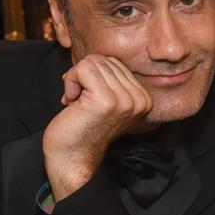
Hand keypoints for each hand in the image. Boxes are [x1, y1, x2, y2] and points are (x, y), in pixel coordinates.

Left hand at [43, 55, 153, 200]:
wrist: (73, 157)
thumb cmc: (83, 128)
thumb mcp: (108, 101)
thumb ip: (112, 81)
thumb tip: (98, 58)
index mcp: (144, 98)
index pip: (116, 62)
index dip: (94, 75)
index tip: (89, 98)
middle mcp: (139, 99)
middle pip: (105, 59)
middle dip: (84, 75)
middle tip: (80, 99)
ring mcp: (124, 99)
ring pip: (93, 62)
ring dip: (76, 79)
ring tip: (77, 101)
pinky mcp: (105, 99)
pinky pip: (83, 69)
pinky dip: (70, 81)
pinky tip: (71, 101)